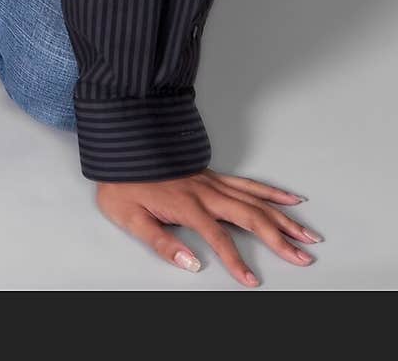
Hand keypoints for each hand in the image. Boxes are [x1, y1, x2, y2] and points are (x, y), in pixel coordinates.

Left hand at [95, 168, 322, 286]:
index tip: (252, 281)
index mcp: (187, 205)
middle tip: (304, 257)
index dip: (236, 261)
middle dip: (280, 238)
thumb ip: (162, 243)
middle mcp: (205, 191)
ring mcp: (212, 181)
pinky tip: (290, 197)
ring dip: (284, 217)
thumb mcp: (130, 218)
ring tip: (308, 234)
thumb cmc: (123, 184)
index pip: (219, 238)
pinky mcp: (212, 175)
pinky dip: (271, 191)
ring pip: (256, 200)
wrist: (120, 146)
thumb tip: (192, 264)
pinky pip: (248, 183)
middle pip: (250, 216)